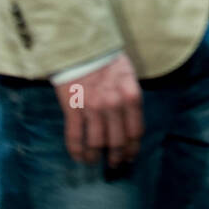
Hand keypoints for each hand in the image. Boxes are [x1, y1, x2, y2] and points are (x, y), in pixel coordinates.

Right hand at [52, 52, 143, 167]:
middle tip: (114, 163)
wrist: (81, 45)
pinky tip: (79, 156)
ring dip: (96, 157)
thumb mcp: (128, 76)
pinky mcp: (72, 109)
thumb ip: (131, 99)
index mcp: (131, 96)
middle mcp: (113, 105)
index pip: (136, 132)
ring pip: (96, 144)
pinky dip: (77, 152)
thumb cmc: (107, 60)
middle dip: (117, 157)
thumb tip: (130, 125)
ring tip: (94, 160)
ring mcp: (92, 108)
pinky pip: (75, 138)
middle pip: (118, 142)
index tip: (130, 157)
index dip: (133, 149)